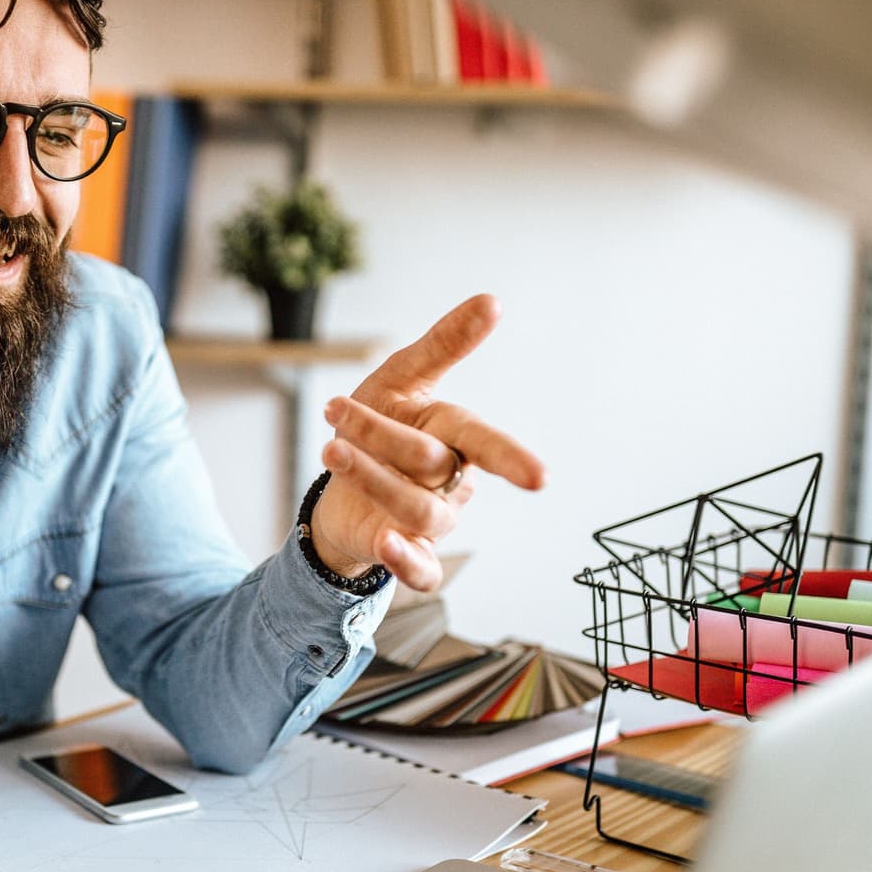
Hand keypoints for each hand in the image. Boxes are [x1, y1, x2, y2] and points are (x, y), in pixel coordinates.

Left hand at [310, 294, 543, 591]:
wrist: (336, 488)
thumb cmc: (375, 427)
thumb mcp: (400, 379)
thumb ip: (444, 344)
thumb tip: (492, 300)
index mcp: (453, 435)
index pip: (483, 440)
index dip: (509, 457)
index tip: (539, 478)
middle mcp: (449, 481)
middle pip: (430, 462)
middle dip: (383, 436)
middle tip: (336, 410)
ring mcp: (428, 520)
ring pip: (418, 511)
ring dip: (372, 480)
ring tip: (331, 450)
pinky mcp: (403, 551)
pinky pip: (422, 572)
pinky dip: (407, 563)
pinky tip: (385, 546)